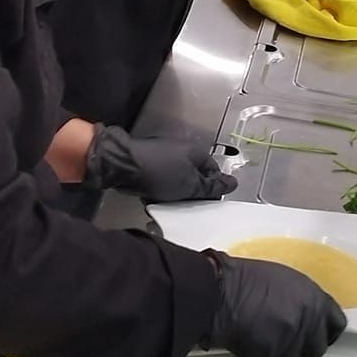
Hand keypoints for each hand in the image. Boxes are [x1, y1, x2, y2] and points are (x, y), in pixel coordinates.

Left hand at [84, 125, 235, 201]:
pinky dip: (159, 189)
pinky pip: (160, 179)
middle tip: (189, 206)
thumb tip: (234, 183)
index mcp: (196, 152)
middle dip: (192, 192)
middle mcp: (181, 150)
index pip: (213, 171)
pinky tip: (155, 198)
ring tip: (170, 204)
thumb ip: (212, 187)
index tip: (208, 202)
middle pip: (194, 175)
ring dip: (174, 192)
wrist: (123, 166)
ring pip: (176, 179)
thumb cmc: (160, 173)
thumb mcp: (191, 185)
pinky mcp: (147, 163)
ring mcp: (162, 155)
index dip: (213, 188)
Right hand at [208, 254, 346, 356]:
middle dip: (302, 345)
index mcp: (315, 299)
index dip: (326, 331)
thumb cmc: (246, 279)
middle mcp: (307, 322)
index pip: (337, 325)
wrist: (218, 291)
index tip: (319, 334)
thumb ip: (304, 300)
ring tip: (259, 331)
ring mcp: (289, 341)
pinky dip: (256, 355)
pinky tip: (246, 337)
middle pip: (317, 347)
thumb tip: (309, 315)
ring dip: (277, 351)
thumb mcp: (285, 280)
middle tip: (283, 334)